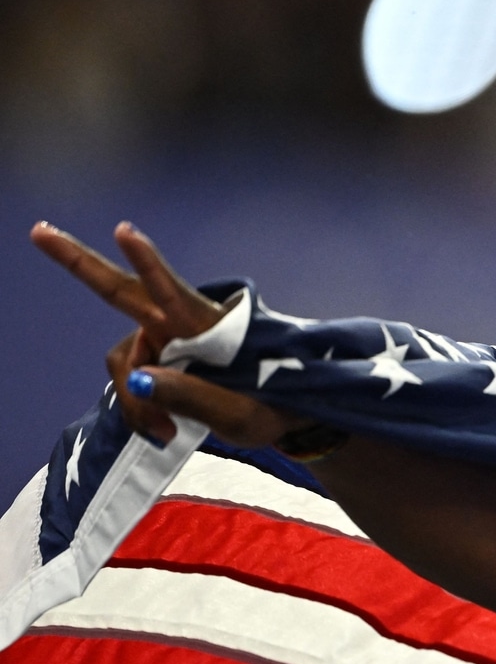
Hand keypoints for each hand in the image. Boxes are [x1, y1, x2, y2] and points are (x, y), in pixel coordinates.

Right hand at [32, 221, 308, 446]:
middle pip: (120, 291)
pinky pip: (132, 377)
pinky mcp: (165, 357)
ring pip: (124, 361)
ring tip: (165, 433)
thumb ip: (193, 397)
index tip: (125, 231)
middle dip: (79, 262)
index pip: (171, 291)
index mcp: (209, 328)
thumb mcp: (242, 415)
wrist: (288, 415)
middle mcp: (182, 324)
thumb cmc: (273, 408)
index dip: (148, 262)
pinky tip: (160, 429)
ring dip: (135, 398)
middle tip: (38, 230)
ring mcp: (170, 338)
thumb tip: (139, 379)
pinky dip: (138, 405)